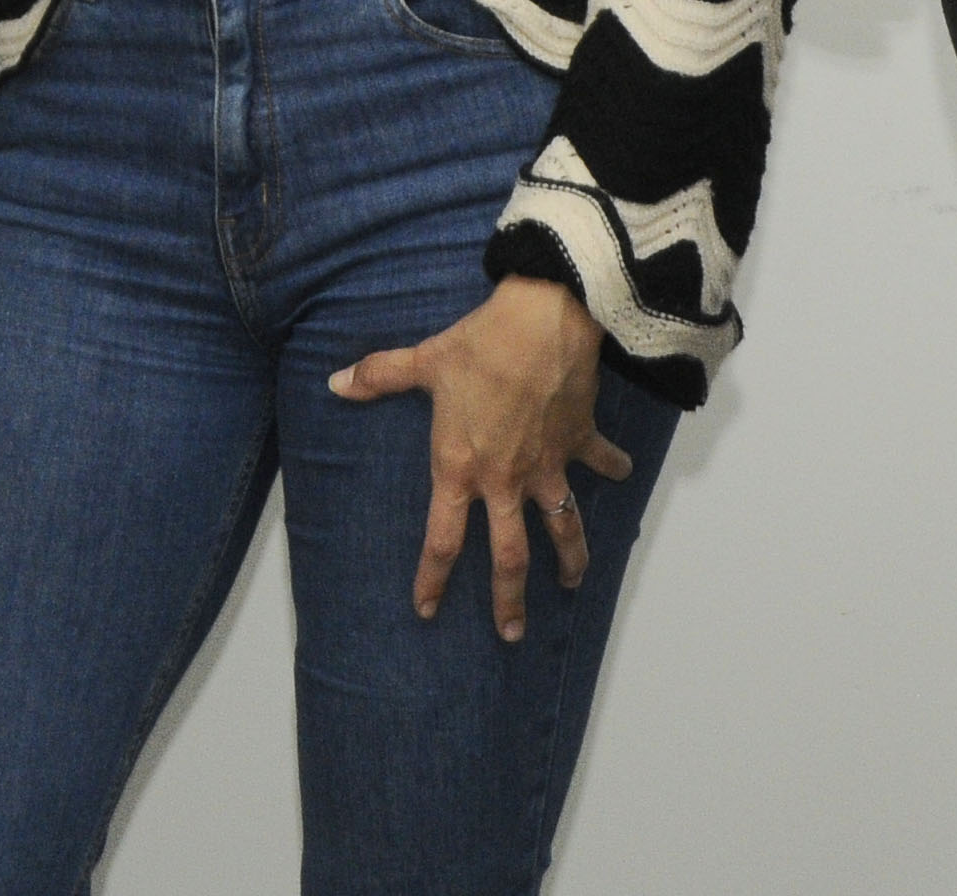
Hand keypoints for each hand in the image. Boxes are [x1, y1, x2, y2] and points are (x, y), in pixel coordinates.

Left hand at [329, 274, 628, 642]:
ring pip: (564, 528)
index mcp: (460, 468)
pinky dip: (614, 468)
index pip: (442, 538)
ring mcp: (548, 466)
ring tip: (572, 581)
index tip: (426, 610)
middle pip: (509, 556)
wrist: (542, 324)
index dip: (432, 578)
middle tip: (510, 633)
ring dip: (571, 558)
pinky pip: (602, 463)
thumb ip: (378, 377)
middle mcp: (506, 480)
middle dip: (509, 599)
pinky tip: (621, 473)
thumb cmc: (478, 345)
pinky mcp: (580, 442)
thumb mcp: (422, 362)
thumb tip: (335, 383)